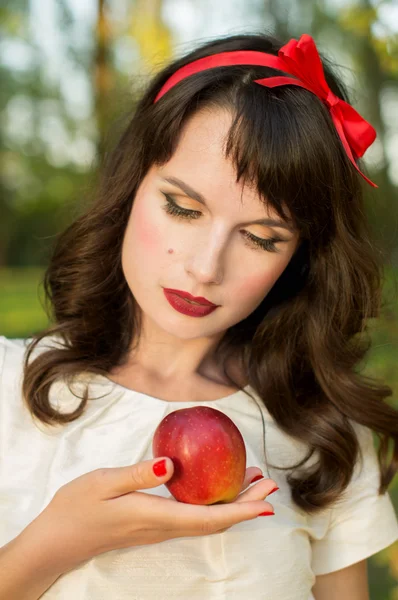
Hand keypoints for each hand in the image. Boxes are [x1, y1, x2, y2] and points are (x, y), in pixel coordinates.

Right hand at [22, 458, 275, 573]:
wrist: (57, 541)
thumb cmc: (77, 508)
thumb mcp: (103, 483)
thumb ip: (138, 474)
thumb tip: (172, 465)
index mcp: (155, 516)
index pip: (208, 518)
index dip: (240, 511)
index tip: (266, 503)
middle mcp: (163, 527)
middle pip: (214, 521)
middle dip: (245, 505)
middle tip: (269, 485)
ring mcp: (158, 528)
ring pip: (205, 519)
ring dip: (231, 503)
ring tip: (250, 480)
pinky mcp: (152, 524)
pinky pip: (192, 516)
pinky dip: (212, 503)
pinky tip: (212, 484)